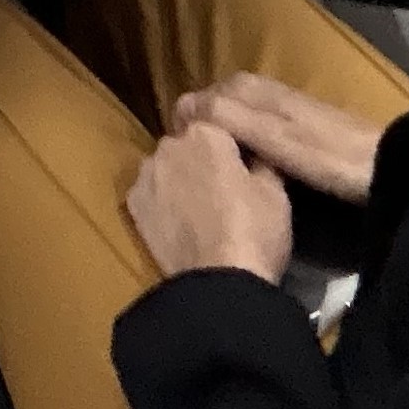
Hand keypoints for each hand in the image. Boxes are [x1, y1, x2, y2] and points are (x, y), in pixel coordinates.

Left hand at [127, 120, 292, 282]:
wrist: (219, 283)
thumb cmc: (255, 231)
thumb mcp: (276, 192)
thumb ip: (263, 159)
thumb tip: (257, 148)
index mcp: (206, 133)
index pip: (220, 124)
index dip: (232, 147)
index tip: (243, 166)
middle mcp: (169, 145)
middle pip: (188, 144)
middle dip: (202, 160)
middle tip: (223, 190)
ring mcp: (146, 176)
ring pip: (166, 168)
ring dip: (179, 179)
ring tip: (200, 210)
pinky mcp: (133, 206)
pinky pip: (150, 193)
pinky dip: (161, 202)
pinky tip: (178, 223)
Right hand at [174, 73, 395, 203]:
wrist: (386, 166)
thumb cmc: (326, 155)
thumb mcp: (273, 138)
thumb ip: (230, 119)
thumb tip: (184, 109)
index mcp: (258, 91)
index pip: (207, 96)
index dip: (187, 119)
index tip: (175, 150)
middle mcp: (270, 92)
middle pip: (223, 101)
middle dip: (203, 124)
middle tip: (189, 159)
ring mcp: (289, 109)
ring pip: (242, 113)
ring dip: (224, 132)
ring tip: (213, 164)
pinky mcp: (303, 129)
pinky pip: (259, 127)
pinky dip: (245, 140)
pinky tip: (249, 164)